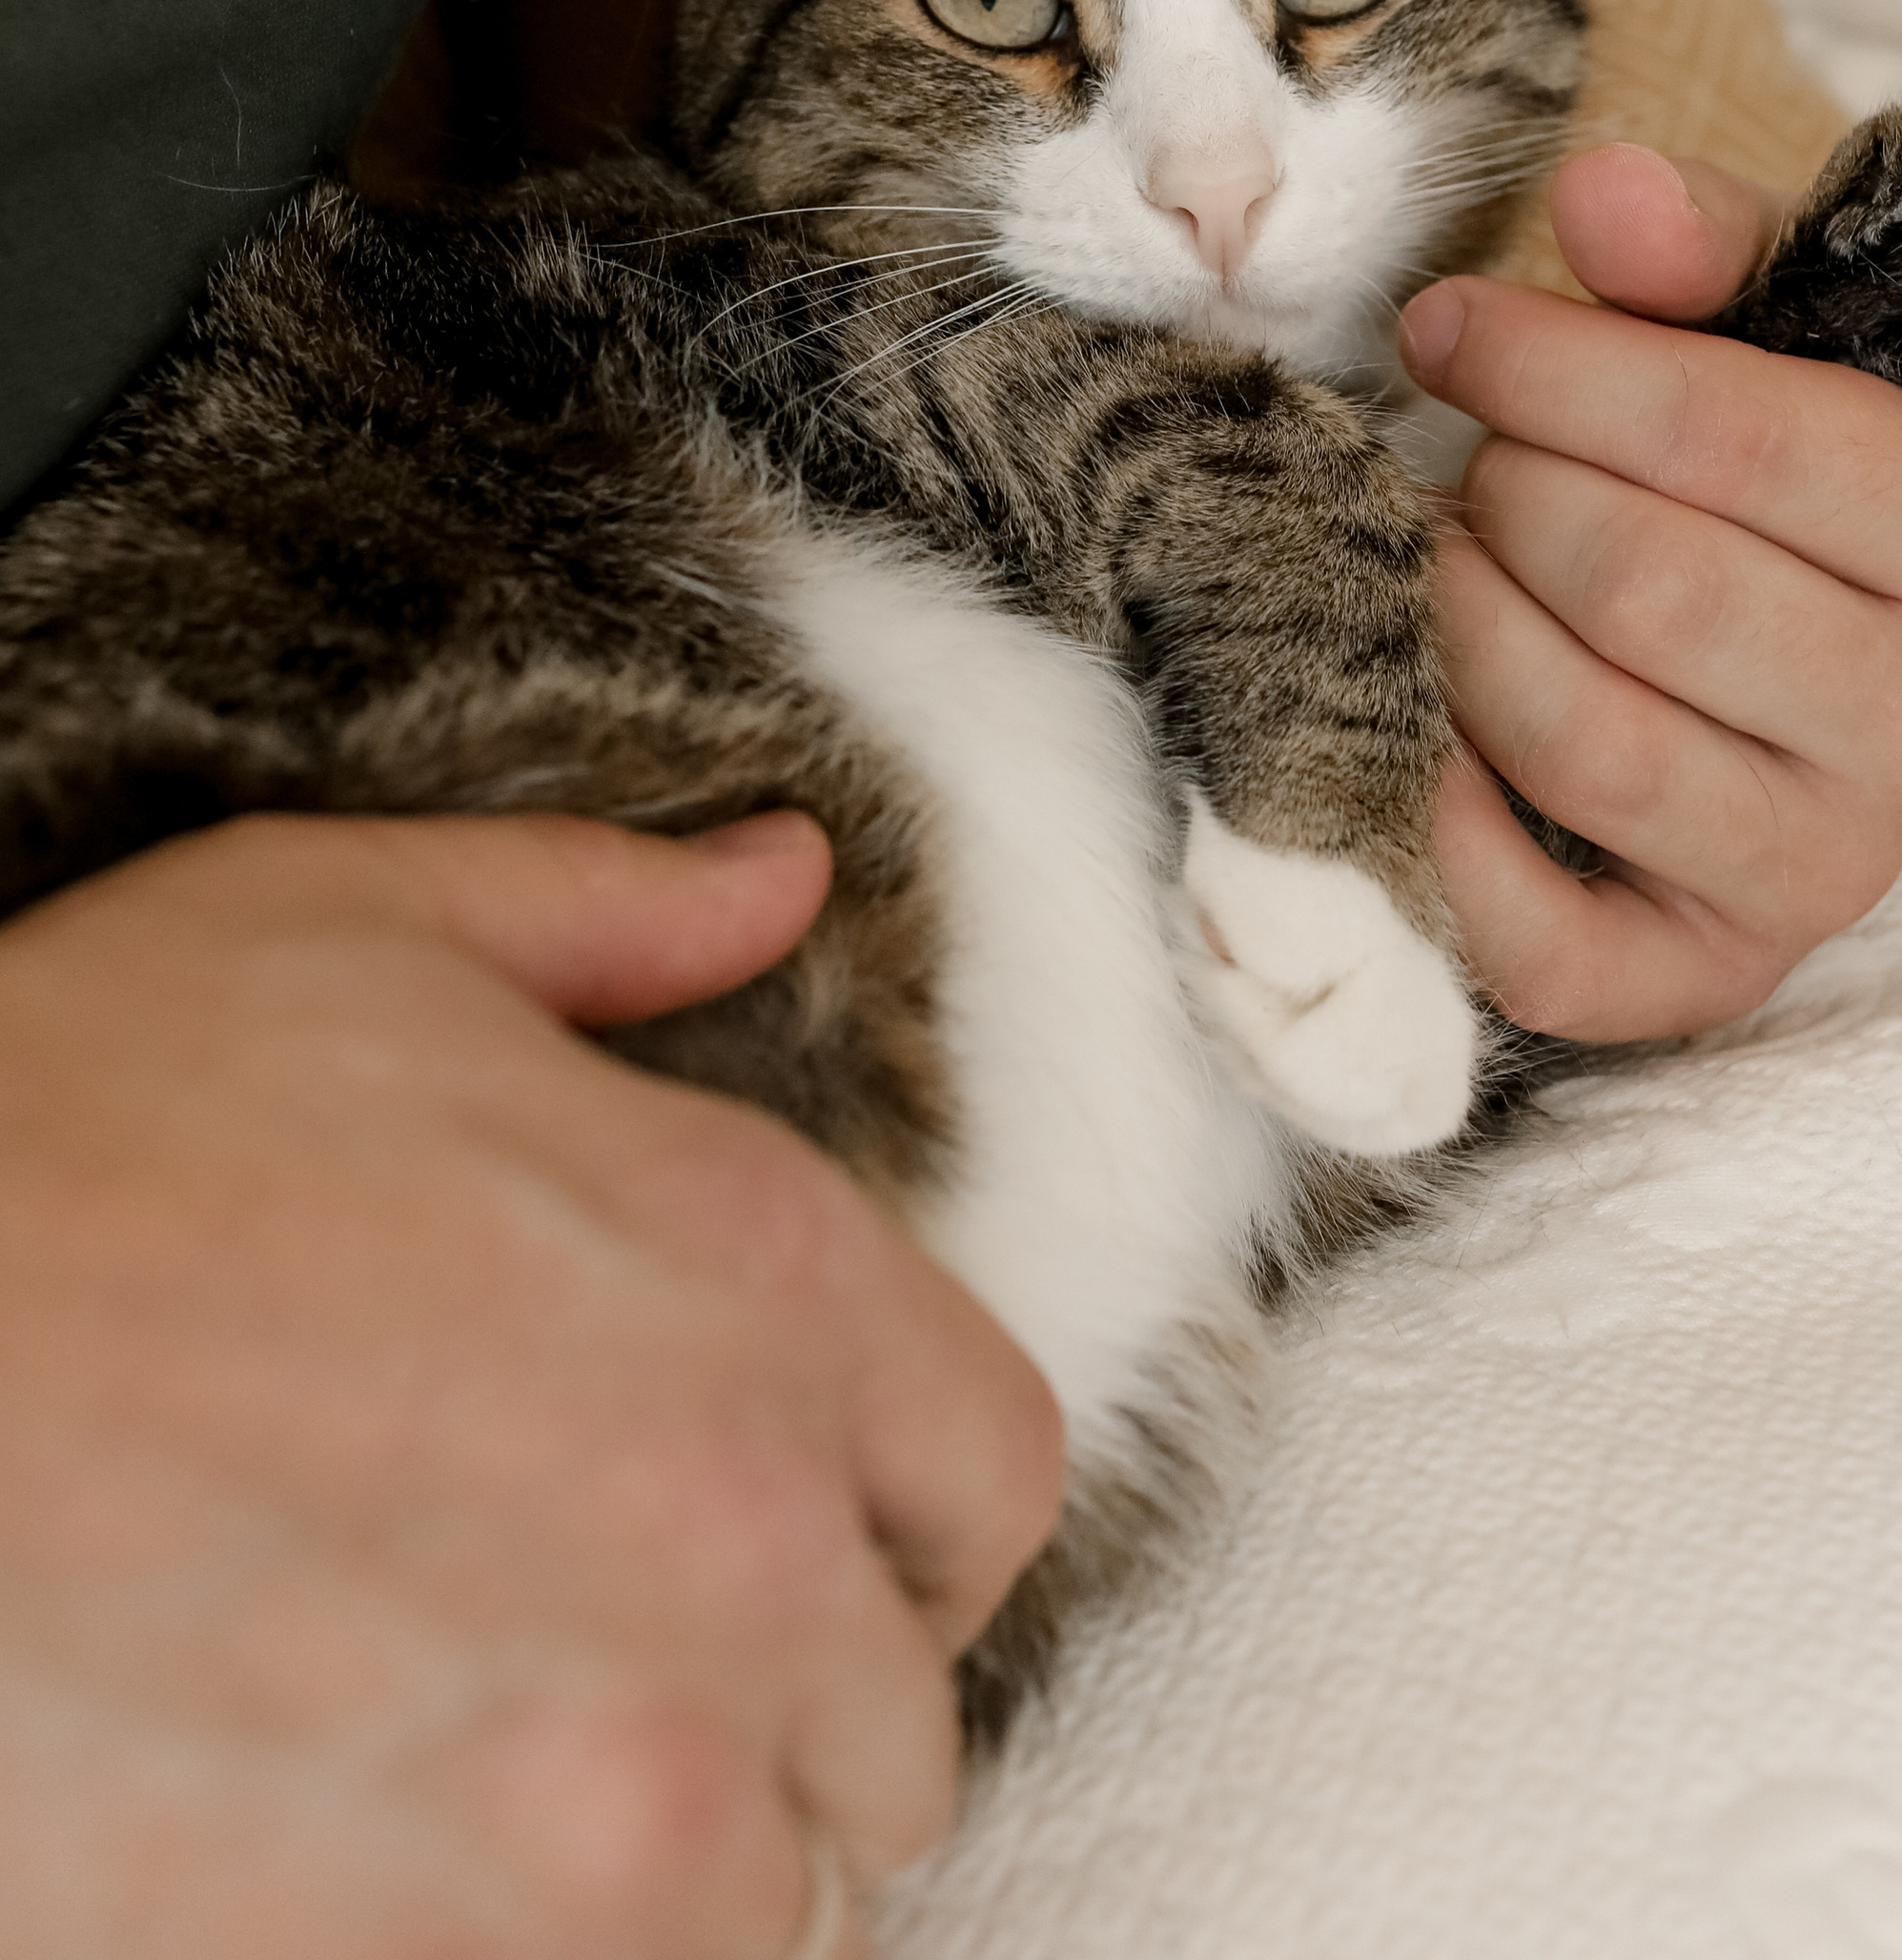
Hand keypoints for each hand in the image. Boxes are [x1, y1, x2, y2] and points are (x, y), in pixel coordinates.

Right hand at [0, 810, 1061, 1959]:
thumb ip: (604, 913)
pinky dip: (542, 1955)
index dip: (910, 1512)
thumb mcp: (346, 926)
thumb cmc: (70, 1127)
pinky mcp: (443, 1950)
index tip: (818, 1533)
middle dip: (796, 1700)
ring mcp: (606, 1777)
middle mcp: (738, 1530)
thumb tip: (774, 870)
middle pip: (897, 1720)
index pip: (989, 1470)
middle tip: (639, 1659)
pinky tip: (427, 1857)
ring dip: (683, 1860)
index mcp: (761, 1267)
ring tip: (537, 1776)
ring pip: (768, 1902)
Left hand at [1402, 143, 1901, 1040]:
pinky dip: (1447, 835)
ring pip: (1588, 744)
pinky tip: (1419, 724)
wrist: (1822, 632)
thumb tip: (1602, 193)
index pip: (1747, 439)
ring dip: (1464, 623)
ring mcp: (1841, 870)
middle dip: (1514, 491)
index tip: (1452, 325)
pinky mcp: (1719, 974)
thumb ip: (1703, 242)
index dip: (1560, 366)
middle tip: (1472, 452)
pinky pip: (1551, 947)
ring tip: (1440, 552)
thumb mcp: (1780, 321)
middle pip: (1652, 588)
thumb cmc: (1789, 456)